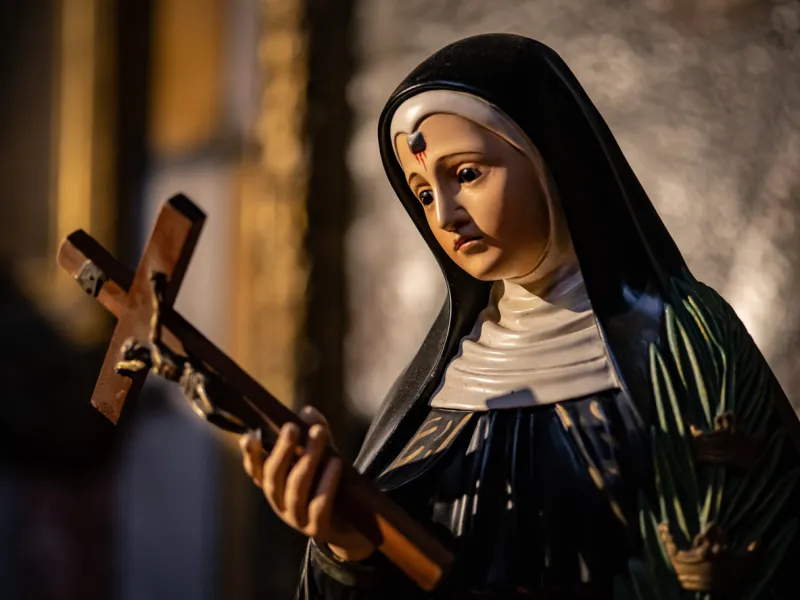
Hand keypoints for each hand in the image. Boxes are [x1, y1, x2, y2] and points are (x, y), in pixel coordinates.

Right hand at [239, 406, 374, 561]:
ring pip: (296, 488)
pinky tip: (336, 463)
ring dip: (308, 459)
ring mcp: (296, 518)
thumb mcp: (322, 456)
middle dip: (282, 450)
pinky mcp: (318, 528)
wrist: (353, 523)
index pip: (256, 470)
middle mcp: (279, 502)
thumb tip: (307, 411)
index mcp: (275, 485)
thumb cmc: (330, 482)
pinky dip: (327, 482)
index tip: (250, 437)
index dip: (251, 455)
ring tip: (320, 434)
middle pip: (274, 476)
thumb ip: (314, 434)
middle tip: (291, 427)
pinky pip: (319, 504)